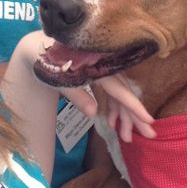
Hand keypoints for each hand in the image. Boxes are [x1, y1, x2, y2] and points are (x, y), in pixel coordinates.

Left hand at [10, 31, 155, 139]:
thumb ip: (77, 96)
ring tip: (126, 138)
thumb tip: (94, 113)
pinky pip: (110, 96)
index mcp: (97, 70)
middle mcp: (104, 71)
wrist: (37, 49)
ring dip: (124, 117)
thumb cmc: (47, 63)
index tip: (148, 119)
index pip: (120, 91)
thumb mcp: (59, 80)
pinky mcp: (97, 77)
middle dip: (136, 117)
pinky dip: (113, 110)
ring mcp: (102, 74)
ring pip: (119, 97)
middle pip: (125, 96)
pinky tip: (113, 124)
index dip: (135, 106)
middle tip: (149, 135)